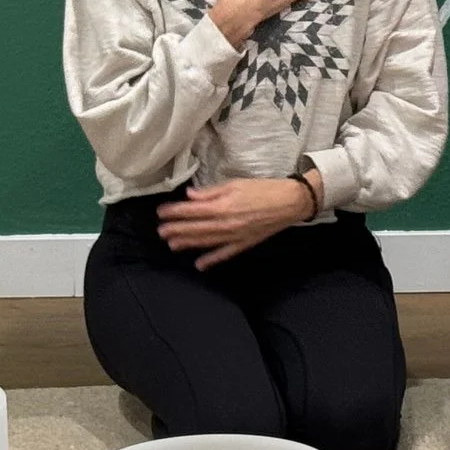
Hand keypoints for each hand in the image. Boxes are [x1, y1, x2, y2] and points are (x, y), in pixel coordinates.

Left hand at [157, 177, 313, 268]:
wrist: (289, 202)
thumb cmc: (262, 189)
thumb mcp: (235, 184)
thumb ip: (211, 192)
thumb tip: (191, 196)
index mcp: (223, 206)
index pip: (192, 210)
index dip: (175, 212)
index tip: (161, 212)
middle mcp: (226, 224)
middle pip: (195, 228)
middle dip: (176, 229)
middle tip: (160, 231)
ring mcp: (234, 236)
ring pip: (206, 242)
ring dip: (188, 243)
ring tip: (172, 245)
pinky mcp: (244, 244)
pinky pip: (225, 254)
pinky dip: (211, 260)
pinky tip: (199, 265)